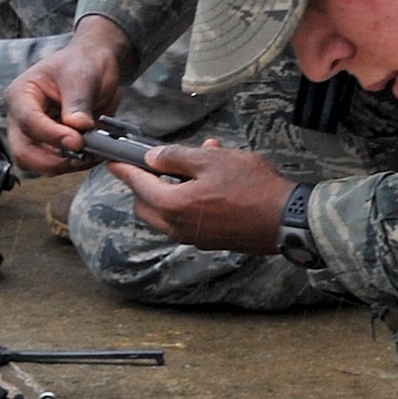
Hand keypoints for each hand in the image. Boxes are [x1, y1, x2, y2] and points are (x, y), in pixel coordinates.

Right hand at [4, 16, 137, 171]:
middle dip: (53, 160)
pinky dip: (76, 164)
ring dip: (67, 164)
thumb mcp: (81, 76)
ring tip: (93, 152)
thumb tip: (78, 127)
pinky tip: (94, 153)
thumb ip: (78, 102)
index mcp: (21, 95)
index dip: (52, 135)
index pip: (28, 122)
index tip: (78, 141)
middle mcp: (22, 118)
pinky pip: (58, 163)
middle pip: (24, 153)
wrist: (96, 66)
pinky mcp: (52, 146)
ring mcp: (36, 134)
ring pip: (40, 164)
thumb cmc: (82, 63)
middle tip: (82, 155)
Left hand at [107, 142, 291, 254]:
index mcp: (172, 206)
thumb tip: (152, 157)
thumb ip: (177, 157)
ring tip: (196, 165)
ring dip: (169, 191)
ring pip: (164, 214)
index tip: (112, 161)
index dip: (123, 169)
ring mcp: (192, 237)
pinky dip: (185, 202)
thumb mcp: (212, 160)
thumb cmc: (252, 187)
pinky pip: (184, 220)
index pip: (137, 184)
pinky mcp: (208, 241)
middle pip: (145, 204)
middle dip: (145, 183)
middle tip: (158, 161)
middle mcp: (177, 227)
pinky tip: (210, 182)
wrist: (285, 220)